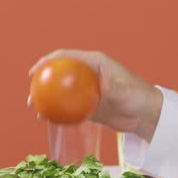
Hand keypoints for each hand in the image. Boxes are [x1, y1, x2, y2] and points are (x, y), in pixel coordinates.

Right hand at [28, 49, 162, 139]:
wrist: (146, 115)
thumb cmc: (139, 97)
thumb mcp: (125, 91)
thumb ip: (113, 89)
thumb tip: (100, 87)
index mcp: (95, 62)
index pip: (66, 57)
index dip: (47, 61)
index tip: (34, 72)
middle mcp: (88, 74)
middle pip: (59, 74)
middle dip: (41, 82)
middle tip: (31, 97)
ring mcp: (87, 90)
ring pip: (61, 92)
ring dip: (47, 99)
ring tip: (36, 111)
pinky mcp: (89, 105)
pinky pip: (68, 107)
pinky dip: (58, 112)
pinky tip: (48, 120)